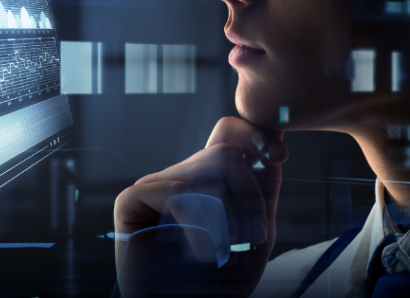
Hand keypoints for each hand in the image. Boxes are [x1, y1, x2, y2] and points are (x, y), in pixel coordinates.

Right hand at [114, 117, 288, 295]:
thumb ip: (263, 187)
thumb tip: (274, 127)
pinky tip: (201, 254)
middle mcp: (180, 177)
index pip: (228, 133)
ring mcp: (154, 186)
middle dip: (249, 196)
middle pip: (224, 151)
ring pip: (205, 170)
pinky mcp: (130, 201)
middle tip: (253, 237)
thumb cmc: (221, 284)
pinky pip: (177, 189)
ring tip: (225, 252)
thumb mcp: (256, 234)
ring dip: (227, 216)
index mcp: (209, 181)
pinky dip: (199, 226)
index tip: (279, 155)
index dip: (254, 133)